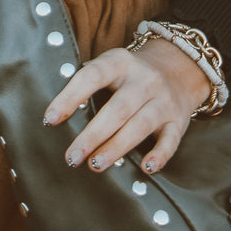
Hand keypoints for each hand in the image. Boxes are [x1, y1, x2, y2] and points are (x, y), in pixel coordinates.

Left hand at [43, 37, 212, 174]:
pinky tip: (145, 168)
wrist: (181, 67)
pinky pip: (170, 140)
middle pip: (117, 109)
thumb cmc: (131, 75)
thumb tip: (54, 113)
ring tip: (95, 164)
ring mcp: (164, 100)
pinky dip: (159, 155)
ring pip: (140, 125)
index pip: (92, 76)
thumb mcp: (112, 65)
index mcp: (120, 62)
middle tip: (72, 156)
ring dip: (116, 147)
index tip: (50, 119)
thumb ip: (88, 82)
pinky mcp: (178, 120)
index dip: (70, 97)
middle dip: (93, 135)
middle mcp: (144, 80)